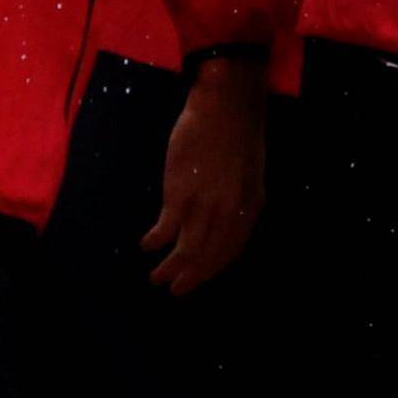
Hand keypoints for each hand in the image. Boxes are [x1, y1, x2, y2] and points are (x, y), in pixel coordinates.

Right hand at [141, 57, 266, 293]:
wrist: (225, 106)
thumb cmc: (238, 134)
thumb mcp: (250, 174)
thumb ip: (239, 202)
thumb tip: (225, 223)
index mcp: (249, 208)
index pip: (231, 251)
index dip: (213, 269)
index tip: (200, 277)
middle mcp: (229, 215)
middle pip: (207, 258)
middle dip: (190, 278)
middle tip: (176, 290)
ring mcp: (205, 207)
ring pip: (186, 252)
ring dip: (170, 269)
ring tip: (157, 278)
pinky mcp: (180, 196)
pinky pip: (165, 230)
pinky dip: (155, 242)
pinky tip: (147, 244)